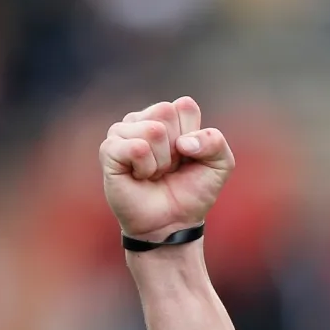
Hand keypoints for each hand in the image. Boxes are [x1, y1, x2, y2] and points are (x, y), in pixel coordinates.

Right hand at [99, 96, 233, 241]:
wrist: (173, 223)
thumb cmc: (192, 192)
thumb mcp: (220, 165)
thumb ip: (216, 142)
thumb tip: (183, 142)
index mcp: (168, 115)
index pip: (185, 106)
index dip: (194, 136)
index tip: (188, 156)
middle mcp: (143, 118)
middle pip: (166, 112)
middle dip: (176, 148)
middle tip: (170, 167)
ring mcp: (122, 132)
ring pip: (153, 131)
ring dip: (162, 161)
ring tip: (155, 173)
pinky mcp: (109, 150)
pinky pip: (136, 147)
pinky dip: (146, 168)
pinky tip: (140, 177)